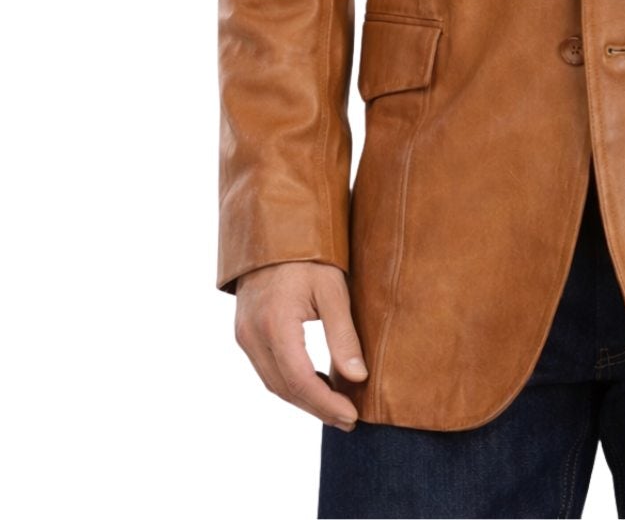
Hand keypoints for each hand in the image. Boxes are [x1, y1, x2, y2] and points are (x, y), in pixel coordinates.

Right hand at [234, 262, 368, 429]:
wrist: (276, 228)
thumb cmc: (309, 254)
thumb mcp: (333, 289)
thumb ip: (343, 335)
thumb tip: (358, 378)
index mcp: (274, 325)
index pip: (300, 381)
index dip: (327, 404)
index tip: (352, 416)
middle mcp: (252, 335)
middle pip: (284, 388)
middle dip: (317, 408)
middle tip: (348, 418)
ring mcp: (244, 335)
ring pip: (273, 383)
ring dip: (303, 398)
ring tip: (336, 406)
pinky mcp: (245, 332)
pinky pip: (267, 368)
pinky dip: (290, 382)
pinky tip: (314, 382)